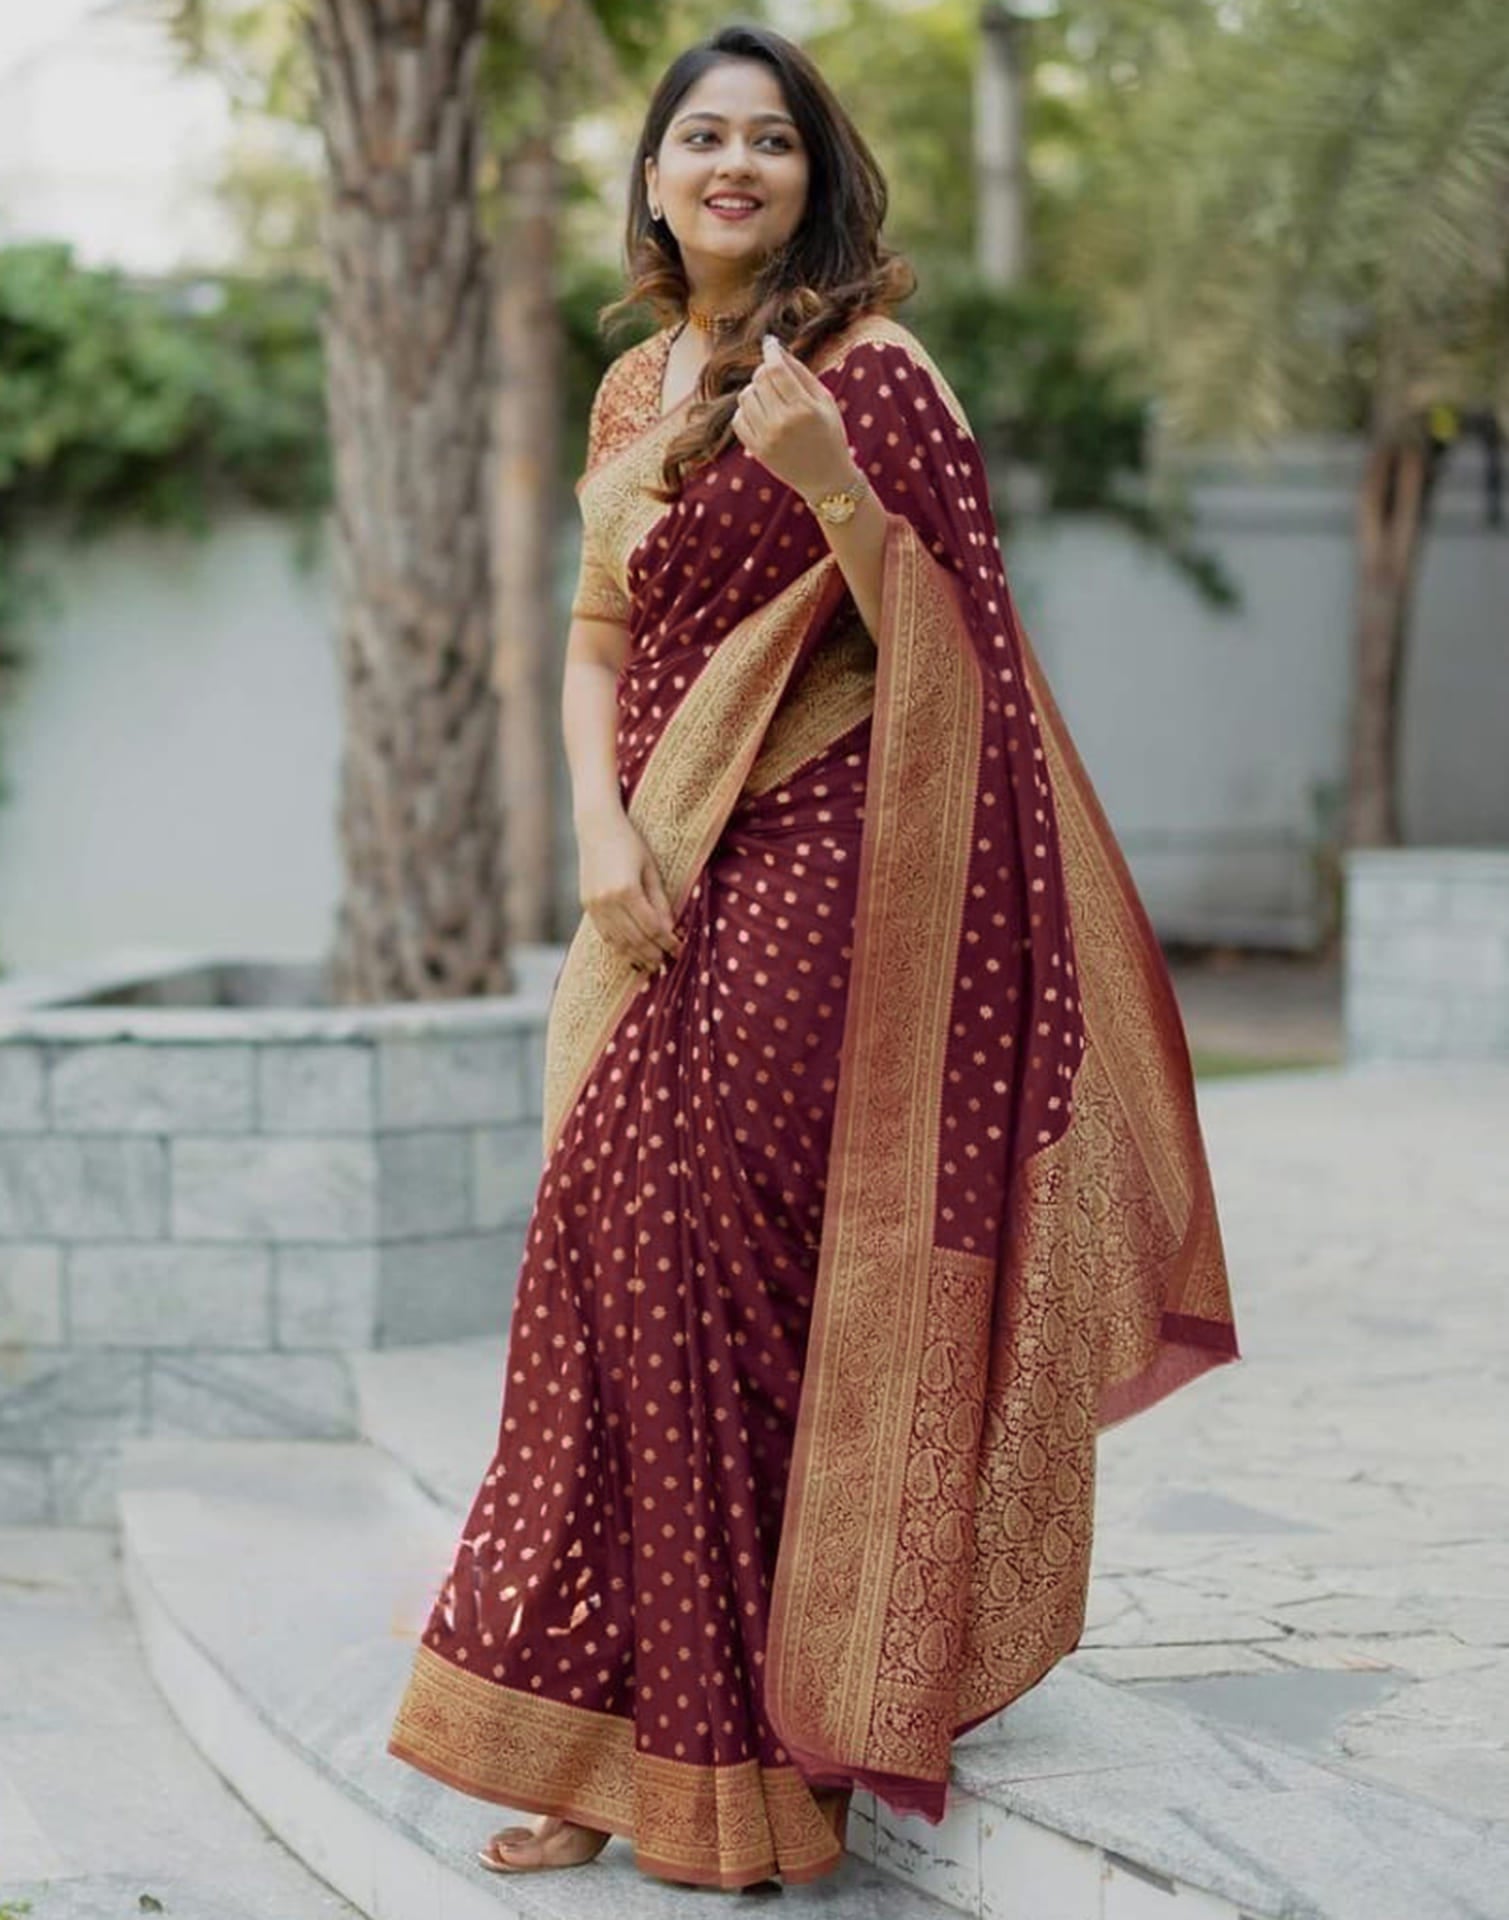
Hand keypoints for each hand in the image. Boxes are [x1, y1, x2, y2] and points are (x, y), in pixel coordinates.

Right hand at [577, 807, 683, 973]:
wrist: (596, 827)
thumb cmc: (630, 843)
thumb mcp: (651, 869)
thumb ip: (660, 901)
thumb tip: (670, 930)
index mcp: (627, 890)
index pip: (652, 927)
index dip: (667, 942)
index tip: (679, 949)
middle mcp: (607, 901)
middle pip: (635, 939)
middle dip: (653, 953)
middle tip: (667, 963)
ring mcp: (594, 905)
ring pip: (618, 941)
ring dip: (635, 956)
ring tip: (650, 964)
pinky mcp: (586, 905)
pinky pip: (604, 934)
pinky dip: (618, 947)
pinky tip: (630, 953)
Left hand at [730, 334, 857, 504]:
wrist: (827, 480)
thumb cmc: (830, 436)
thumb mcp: (825, 401)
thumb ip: (802, 373)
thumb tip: (777, 350)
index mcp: (804, 409)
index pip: (777, 369)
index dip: (771, 351)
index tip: (770, 343)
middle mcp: (783, 423)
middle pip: (759, 380)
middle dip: (765, 370)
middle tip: (775, 375)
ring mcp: (766, 438)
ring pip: (745, 397)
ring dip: (755, 389)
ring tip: (770, 396)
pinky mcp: (757, 450)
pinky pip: (738, 419)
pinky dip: (746, 410)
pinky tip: (761, 413)